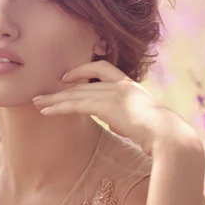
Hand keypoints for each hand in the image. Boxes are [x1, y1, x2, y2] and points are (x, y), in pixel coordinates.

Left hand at [32, 60, 198, 155]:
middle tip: (41, 92)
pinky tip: (46, 111)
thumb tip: (114, 121)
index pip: (103, 68)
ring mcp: (113, 93)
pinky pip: (76, 105)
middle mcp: (120, 85)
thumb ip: (125, 116)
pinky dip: (59, 107)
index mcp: (130, 85)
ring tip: (36, 102)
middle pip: (83, 82)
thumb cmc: (160, 133)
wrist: (169, 136)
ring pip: (76, 94)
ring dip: (54, 98)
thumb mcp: (141, 120)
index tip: (66, 77)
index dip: (83, 70)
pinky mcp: (106, 106)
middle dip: (61, 87)